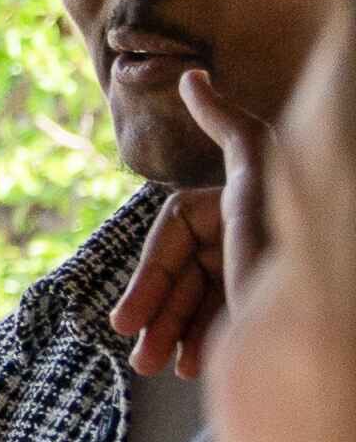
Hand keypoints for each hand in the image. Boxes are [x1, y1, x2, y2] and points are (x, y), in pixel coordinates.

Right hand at [104, 73, 268, 383]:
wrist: (316, 325)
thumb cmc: (288, 247)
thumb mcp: (259, 176)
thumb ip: (229, 125)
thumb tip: (193, 75)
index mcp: (240, 203)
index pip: (174, 233)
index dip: (148, 278)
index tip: (124, 320)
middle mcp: (245, 236)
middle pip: (180, 273)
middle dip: (157, 313)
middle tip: (139, 357)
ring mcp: (252, 274)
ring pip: (192, 302)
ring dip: (168, 333)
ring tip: (153, 367)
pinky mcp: (259, 308)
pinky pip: (216, 323)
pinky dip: (196, 342)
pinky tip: (190, 366)